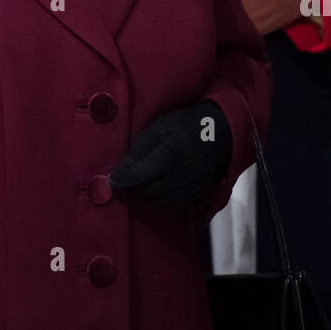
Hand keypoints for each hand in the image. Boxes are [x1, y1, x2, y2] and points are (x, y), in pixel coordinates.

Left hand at [108, 100, 231, 208]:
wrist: (218, 133)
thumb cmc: (184, 126)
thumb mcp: (159, 128)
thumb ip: (139, 150)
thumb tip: (119, 171)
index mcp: (169, 155)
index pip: (139, 175)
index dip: (122, 178)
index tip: (111, 179)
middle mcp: (180, 176)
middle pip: (148, 191)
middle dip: (137, 184)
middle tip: (135, 172)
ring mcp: (190, 188)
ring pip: (159, 200)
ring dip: (150, 191)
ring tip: (151, 175)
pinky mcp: (197, 195)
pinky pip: (173, 203)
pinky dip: (165, 195)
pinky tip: (165, 181)